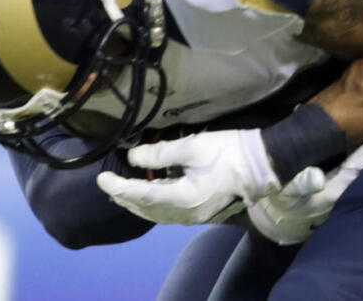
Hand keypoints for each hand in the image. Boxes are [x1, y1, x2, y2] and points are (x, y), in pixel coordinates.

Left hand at [95, 129, 279, 225]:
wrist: (260, 164)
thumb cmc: (228, 152)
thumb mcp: (191, 147)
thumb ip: (160, 155)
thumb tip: (133, 157)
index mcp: (182, 198)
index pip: (141, 195)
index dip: (119, 187)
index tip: (102, 178)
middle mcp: (185, 214)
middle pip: (147, 210)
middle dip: (125, 198)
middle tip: (107, 185)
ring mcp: (194, 216)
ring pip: (157, 214)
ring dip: (137, 203)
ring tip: (122, 192)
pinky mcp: (200, 211)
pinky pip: (168, 212)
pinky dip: (153, 204)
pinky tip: (148, 194)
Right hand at [248, 126, 362, 244]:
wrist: (276, 215)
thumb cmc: (281, 202)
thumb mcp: (287, 193)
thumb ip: (301, 184)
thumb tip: (317, 176)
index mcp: (337, 188)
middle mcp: (343, 185)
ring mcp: (339, 181)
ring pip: (360, 159)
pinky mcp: (332, 177)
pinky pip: (349, 158)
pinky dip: (356, 143)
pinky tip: (358, 129)